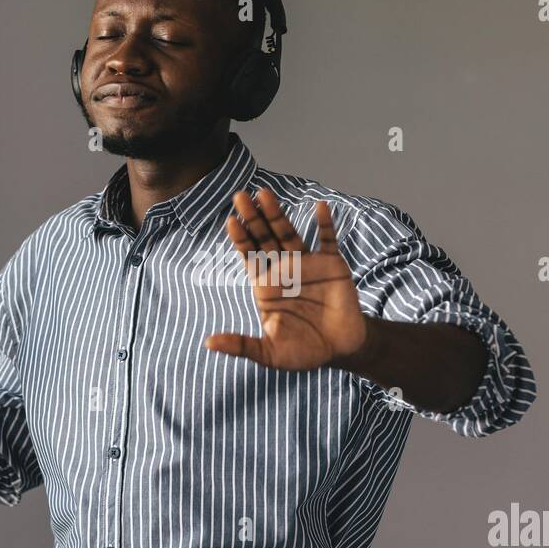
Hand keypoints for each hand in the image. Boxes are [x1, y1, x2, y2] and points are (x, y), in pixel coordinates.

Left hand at [204, 189, 368, 370]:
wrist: (339, 350)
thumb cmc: (302, 352)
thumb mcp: (269, 353)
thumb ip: (241, 346)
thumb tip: (208, 343)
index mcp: (266, 285)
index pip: (249, 256)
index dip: (240, 240)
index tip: (231, 222)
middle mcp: (284, 269)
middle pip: (264, 238)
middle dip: (253, 218)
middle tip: (240, 196)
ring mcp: (308, 264)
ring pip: (289, 234)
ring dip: (278, 214)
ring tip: (265, 193)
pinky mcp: (332, 265)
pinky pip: (327, 241)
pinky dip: (325, 224)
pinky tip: (320, 207)